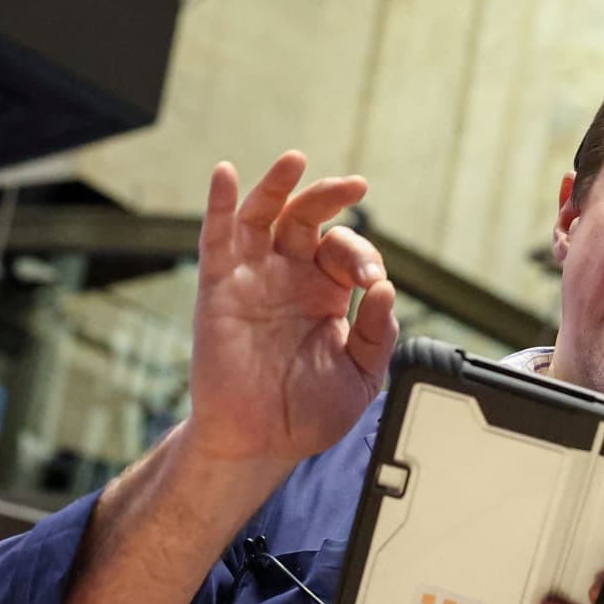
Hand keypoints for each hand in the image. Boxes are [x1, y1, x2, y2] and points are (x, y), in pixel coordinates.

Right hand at [183, 150, 399, 468]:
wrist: (261, 442)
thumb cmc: (308, 412)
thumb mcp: (361, 376)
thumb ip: (378, 334)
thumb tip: (386, 289)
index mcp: (327, 293)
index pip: (346, 252)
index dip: (363, 256)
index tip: (372, 283)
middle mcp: (290, 277)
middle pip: (307, 219)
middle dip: (330, 198)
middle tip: (354, 186)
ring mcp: (254, 278)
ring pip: (263, 216)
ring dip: (278, 185)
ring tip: (295, 160)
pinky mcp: (219, 288)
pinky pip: (217, 238)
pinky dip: (218, 203)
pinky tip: (225, 174)